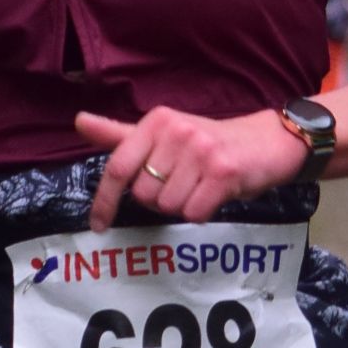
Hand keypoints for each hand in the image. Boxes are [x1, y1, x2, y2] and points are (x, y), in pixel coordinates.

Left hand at [75, 106, 308, 229]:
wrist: (268, 142)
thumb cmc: (210, 142)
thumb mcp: (163, 133)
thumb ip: (120, 134)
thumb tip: (79, 122)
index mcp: (156, 121)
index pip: (117, 167)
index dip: (104, 201)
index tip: (98, 225)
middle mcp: (176, 132)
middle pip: (144, 195)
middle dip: (159, 199)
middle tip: (183, 184)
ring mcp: (200, 151)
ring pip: (168, 207)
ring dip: (183, 206)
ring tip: (200, 186)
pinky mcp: (223, 172)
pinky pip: (194, 213)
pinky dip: (202, 212)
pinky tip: (214, 194)